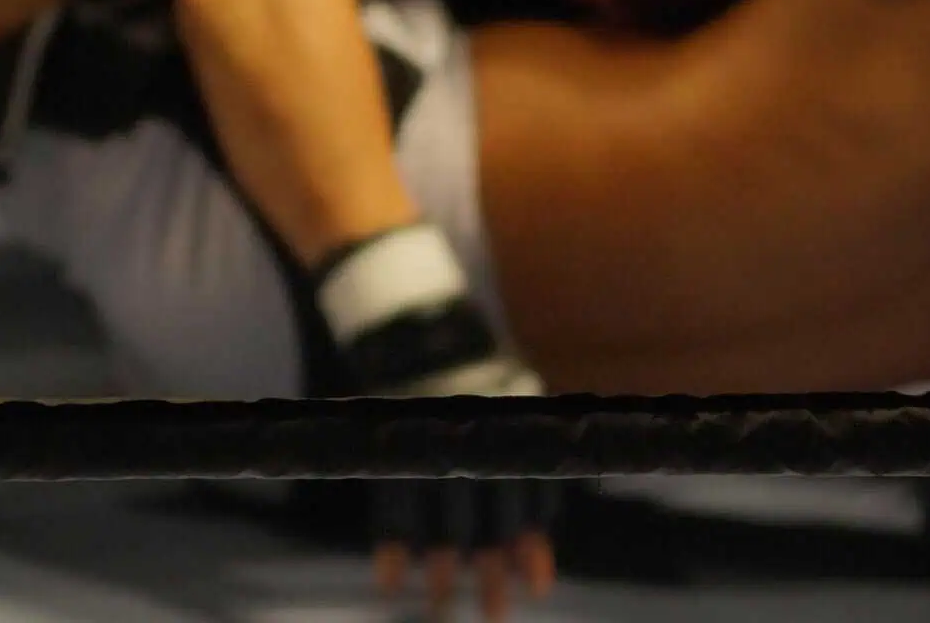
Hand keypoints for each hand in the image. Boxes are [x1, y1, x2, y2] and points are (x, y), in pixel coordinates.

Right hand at [309, 222, 565, 617]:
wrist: (420, 336)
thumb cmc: (476, 389)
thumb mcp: (511, 418)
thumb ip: (525, 475)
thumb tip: (537, 547)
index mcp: (509, 433)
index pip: (525, 496)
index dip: (531, 543)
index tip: (538, 586)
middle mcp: (474, 439)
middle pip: (483, 515)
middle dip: (490, 568)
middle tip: (495, 615)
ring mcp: (431, 442)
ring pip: (439, 516)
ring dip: (441, 567)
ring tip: (442, 606)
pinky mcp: (395, 444)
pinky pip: (392, 501)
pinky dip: (392, 543)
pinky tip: (392, 581)